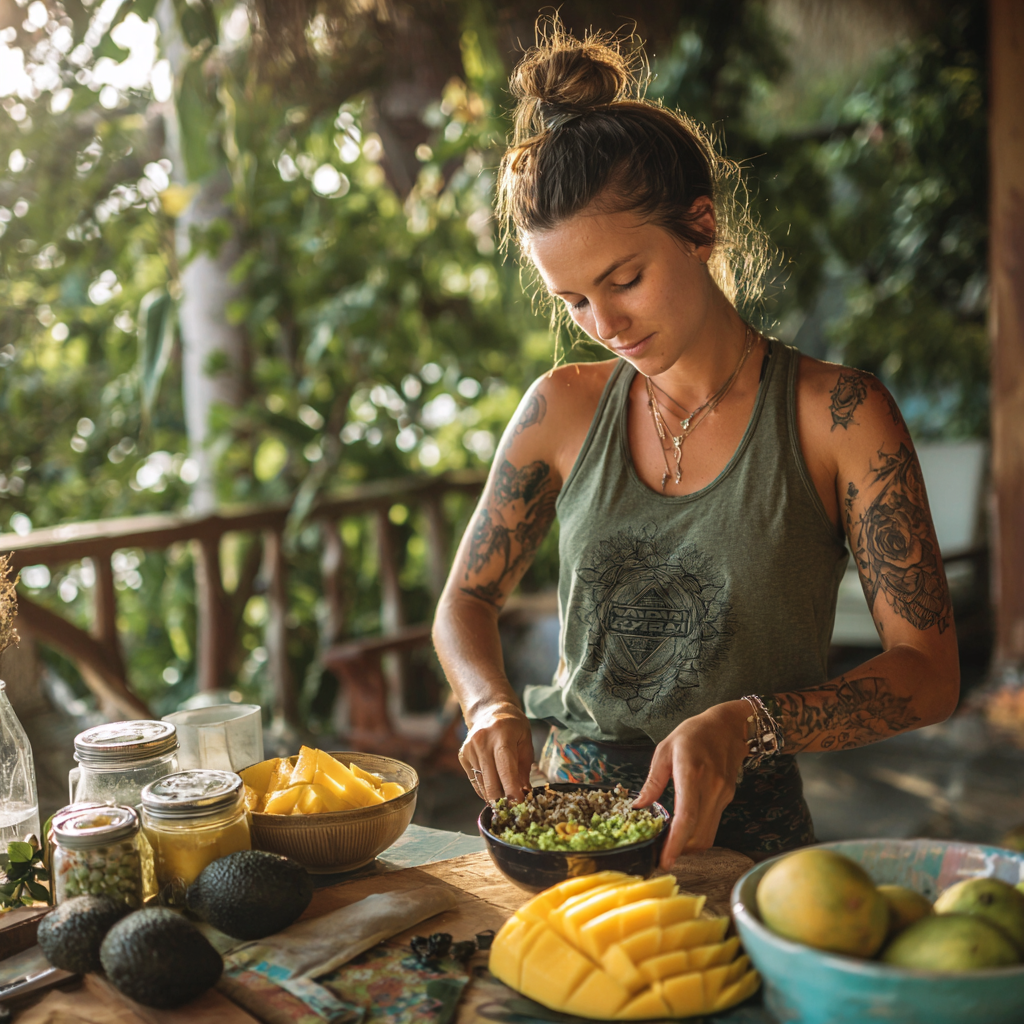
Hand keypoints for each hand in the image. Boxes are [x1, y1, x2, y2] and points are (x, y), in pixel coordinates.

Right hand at [459, 700, 533, 801]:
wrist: (489, 710)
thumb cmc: (513, 726)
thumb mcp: (525, 741)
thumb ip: (524, 767)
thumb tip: (524, 793)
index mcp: (501, 735)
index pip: (505, 767)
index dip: (511, 788)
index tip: (518, 804)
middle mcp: (482, 742)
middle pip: (491, 780)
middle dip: (502, 800)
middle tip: (513, 811)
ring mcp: (470, 749)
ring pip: (482, 784)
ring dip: (494, 797)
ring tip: (506, 802)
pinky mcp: (462, 756)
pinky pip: (475, 781)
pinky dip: (486, 789)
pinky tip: (495, 790)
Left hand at [633, 700, 748, 870]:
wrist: (728, 727)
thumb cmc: (693, 734)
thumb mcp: (665, 749)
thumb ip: (653, 781)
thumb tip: (639, 807)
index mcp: (692, 773)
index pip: (686, 816)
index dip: (675, 842)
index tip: (665, 860)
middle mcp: (711, 788)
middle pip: (697, 835)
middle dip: (679, 850)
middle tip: (659, 853)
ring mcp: (722, 796)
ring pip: (707, 836)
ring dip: (688, 846)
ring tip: (669, 844)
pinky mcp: (727, 799)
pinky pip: (711, 826)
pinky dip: (696, 835)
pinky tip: (682, 830)